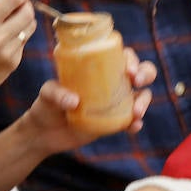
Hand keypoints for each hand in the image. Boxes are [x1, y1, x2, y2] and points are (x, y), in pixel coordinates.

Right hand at [0, 0, 36, 105]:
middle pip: (28, 13)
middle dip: (25, 7)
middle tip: (17, 8)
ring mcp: (7, 53)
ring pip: (30, 28)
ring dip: (24, 22)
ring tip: (11, 24)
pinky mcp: (13, 64)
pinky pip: (23, 44)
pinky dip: (18, 39)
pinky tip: (5, 42)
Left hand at [20, 49, 156, 151]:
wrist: (44, 134)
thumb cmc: (46, 105)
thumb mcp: (47, 93)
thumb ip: (57, 93)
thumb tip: (75, 102)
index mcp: (98, 68)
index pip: (121, 56)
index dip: (131, 59)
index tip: (129, 69)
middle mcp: (111, 82)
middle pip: (140, 72)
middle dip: (146, 73)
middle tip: (136, 81)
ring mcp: (115, 102)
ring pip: (141, 96)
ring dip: (144, 101)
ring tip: (136, 113)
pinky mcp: (115, 122)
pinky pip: (132, 121)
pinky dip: (136, 123)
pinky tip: (133, 126)